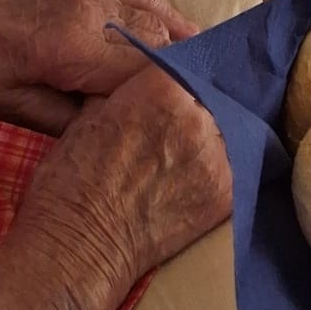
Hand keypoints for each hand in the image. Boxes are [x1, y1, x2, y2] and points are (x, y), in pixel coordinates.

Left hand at [0, 0, 197, 131]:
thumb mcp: (14, 110)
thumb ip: (73, 119)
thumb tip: (123, 126)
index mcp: (69, 45)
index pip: (143, 69)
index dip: (173, 92)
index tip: (198, 114)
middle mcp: (88, 8)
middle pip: (156, 41)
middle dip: (180, 71)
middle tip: (205, 102)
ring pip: (154, 15)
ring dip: (176, 42)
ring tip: (204, 71)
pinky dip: (162, 12)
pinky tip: (181, 30)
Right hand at [15, 64, 230, 297]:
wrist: (77, 246)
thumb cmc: (71, 181)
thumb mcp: (91, 113)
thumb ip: (130, 88)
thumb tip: (151, 74)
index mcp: (161, 87)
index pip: (190, 63)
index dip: (185, 74)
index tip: (184, 82)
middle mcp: (196, 116)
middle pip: (214, 95)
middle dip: (202, 103)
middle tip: (184, 122)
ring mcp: (217, 154)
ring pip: (230, 128)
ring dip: (217, 134)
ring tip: (191, 149)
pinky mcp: (229, 191)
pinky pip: (239, 165)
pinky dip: (225, 165)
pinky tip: (202, 172)